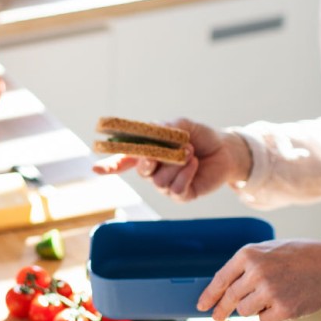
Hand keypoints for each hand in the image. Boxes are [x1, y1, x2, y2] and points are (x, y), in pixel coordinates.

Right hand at [92, 119, 251, 201]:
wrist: (225, 150)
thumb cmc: (201, 136)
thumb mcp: (182, 125)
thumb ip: (165, 127)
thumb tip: (152, 129)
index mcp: (149, 153)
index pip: (125, 161)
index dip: (110, 165)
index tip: (95, 167)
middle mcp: (155, 171)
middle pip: (142, 171)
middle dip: (148, 160)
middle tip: (158, 152)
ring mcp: (167, 185)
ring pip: (160, 181)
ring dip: (176, 164)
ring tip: (190, 152)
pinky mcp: (182, 195)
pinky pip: (176, 189)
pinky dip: (185, 174)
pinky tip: (194, 164)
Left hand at [198, 240, 320, 320]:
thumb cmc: (301, 257)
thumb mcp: (269, 249)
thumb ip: (247, 265)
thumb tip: (225, 289)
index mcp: (249, 254)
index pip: (221, 279)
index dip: (210, 295)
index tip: (201, 305)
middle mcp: (256, 272)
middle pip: (230, 298)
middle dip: (222, 310)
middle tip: (217, 316)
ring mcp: (269, 291)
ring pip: (245, 311)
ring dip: (253, 308)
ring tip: (272, 296)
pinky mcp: (282, 309)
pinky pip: (264, 320)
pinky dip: (270, 315)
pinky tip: (285, 302)